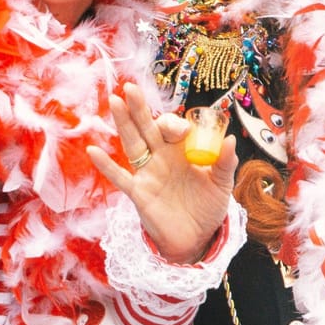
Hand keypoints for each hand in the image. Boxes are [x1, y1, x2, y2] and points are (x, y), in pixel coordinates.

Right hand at [88, 83, 238, 264]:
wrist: (197, 237)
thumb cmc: (208, 206)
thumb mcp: (222, 184)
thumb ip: (225, 162)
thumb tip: (230, 140)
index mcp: (183, 151)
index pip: (174, 128)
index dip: (175, 125)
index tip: (182, 132)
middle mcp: (162, 157)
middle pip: (148, 128)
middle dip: (140, 108)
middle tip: (130, 87)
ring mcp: (148, 173)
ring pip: (133, 143)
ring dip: (123, 123)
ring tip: (113, 101)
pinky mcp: (139, 192)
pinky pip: (120, 177)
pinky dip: (106, 165)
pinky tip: (94, 150)